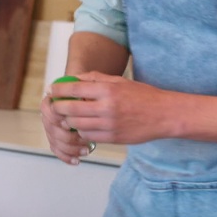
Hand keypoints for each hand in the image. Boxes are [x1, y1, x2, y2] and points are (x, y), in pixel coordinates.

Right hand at [40, 91, 93, 164]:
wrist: (98, 107)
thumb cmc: (93, 95)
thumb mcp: (91, 86)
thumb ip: (82, 88)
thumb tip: (79, 96)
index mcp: (53, 100)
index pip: (48, 109)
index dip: (56, 117)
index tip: (68, 123)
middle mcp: (49, 115)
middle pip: (51, 129)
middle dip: (67, 137)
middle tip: (83, 139)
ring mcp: (51, 129)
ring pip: (55, 142)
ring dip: (70, 148)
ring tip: (86, 149)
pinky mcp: (56, 140)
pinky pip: (57, 150)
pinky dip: (66, 156)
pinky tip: (76, 160)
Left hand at [45, 72, 174, 146]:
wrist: (164, 115)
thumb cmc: (142, 95)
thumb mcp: (120, 81)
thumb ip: (96, 79)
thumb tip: (74, 79)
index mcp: (108, 90)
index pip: (74, 89)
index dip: (59, 90)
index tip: (52, 90)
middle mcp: (107, 108)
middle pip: (70, 110)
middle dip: (58, 108)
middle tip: (56, 105)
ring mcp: (109, 125)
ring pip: (77, 125)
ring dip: (70, 121)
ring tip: (69, 116)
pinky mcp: (113, 138)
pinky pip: (89, 136)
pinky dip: (83, 131)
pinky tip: (84, 126)